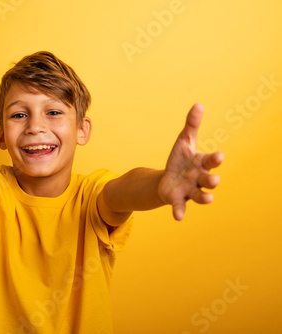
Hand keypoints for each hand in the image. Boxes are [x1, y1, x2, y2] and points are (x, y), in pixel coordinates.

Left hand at [158, 104, 223, 220]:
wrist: (167, 179)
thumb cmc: (180, 160)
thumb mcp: (183, 141)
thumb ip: (191, 125)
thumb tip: (198, 104)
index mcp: (201, 164)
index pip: (210, 161)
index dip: (214, 159)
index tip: (219, 157)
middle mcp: (198, 179)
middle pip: (208, 180)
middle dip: (212, 180)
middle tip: (214, 180)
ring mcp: (189, 190)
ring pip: (200, 196)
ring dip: (204, 198)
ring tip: (207, 199)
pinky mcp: (177, 200)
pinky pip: (180, 207)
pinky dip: (179, 212)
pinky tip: (178, 218)